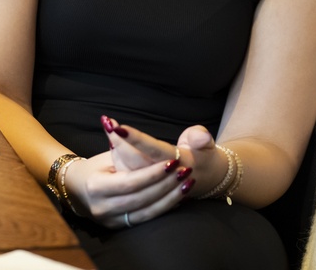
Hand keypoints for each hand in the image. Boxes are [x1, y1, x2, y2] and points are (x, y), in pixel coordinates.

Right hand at [64, 147, 195, 230]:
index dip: (153, 174)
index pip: (130, 181)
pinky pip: (146, 219)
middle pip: (141, 198)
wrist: (77, 191)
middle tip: (185, 171)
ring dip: (170, 198)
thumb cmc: (94, 169)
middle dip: (166, 185)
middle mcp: (102, 207)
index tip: (172, 162)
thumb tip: (111, 121)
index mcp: (96, 186)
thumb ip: (113, 142)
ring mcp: (111, 220)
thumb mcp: (103, 156)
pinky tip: (179, 198)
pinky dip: (164, 208)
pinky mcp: (120, 227)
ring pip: (147, 212)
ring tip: (187, 184)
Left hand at [102, 116, 229, 200]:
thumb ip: (200, 137)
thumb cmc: (202, 154)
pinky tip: (112, 143)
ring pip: (130, 172)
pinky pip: (129, 180)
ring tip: (109, 128)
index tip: (118, 127)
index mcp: (181, 163)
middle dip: (120, 144)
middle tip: (110, 124)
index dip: (136, 140)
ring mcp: (155, 185)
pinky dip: (119, 160)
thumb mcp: (205, 143)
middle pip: (137, 163)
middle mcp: (165, 177)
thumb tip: (201, 137)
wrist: (206, 178)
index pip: (154, 151)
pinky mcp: (149, 190)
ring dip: (117, 150)